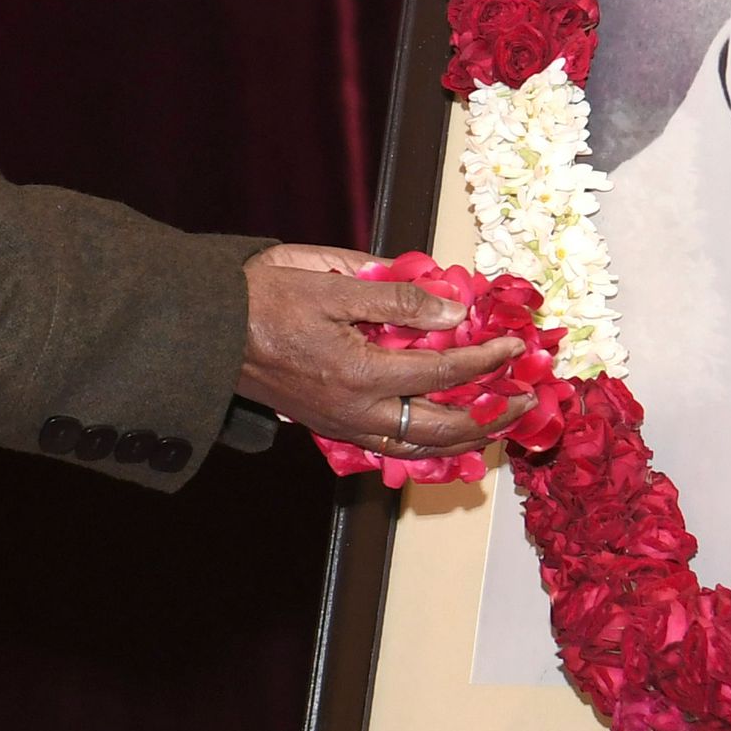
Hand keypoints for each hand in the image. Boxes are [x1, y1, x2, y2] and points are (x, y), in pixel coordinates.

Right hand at [237, 244, 527, 459]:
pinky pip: (388, 445)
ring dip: (462, 437)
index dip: (486, 359)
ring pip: (415, 447)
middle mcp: (355, 412)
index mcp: (359, 375)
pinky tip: (439, 428)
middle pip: (440, 428)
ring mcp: (340, 425)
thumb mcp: (332, 283)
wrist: (205, 329)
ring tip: (493, 422)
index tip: (515, 345)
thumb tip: (452, 313)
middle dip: (490, 416)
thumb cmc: (263, 297)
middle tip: (525, 401)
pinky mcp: (328, 425)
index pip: (442, 374)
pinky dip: (424, 442)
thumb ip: (397, 300)